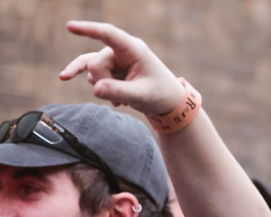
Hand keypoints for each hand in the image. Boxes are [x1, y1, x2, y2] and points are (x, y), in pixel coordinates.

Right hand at [60, 21, 183, 115]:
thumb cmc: (160, 95)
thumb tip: (95, 88)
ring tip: (123, 100)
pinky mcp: (111, 69)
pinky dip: (100, 89)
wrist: (169, 103)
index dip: (88, 30)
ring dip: (103, 88)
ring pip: (93, 71)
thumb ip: (119, 91)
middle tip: (121, 99)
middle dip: (103, 83)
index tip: (70, 26)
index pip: (108, 34)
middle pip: (95, 63)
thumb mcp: (142, 96)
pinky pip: (92, 74)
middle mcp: (122, 50)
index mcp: (134, 49)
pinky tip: (113, 102)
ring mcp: (115, 59)